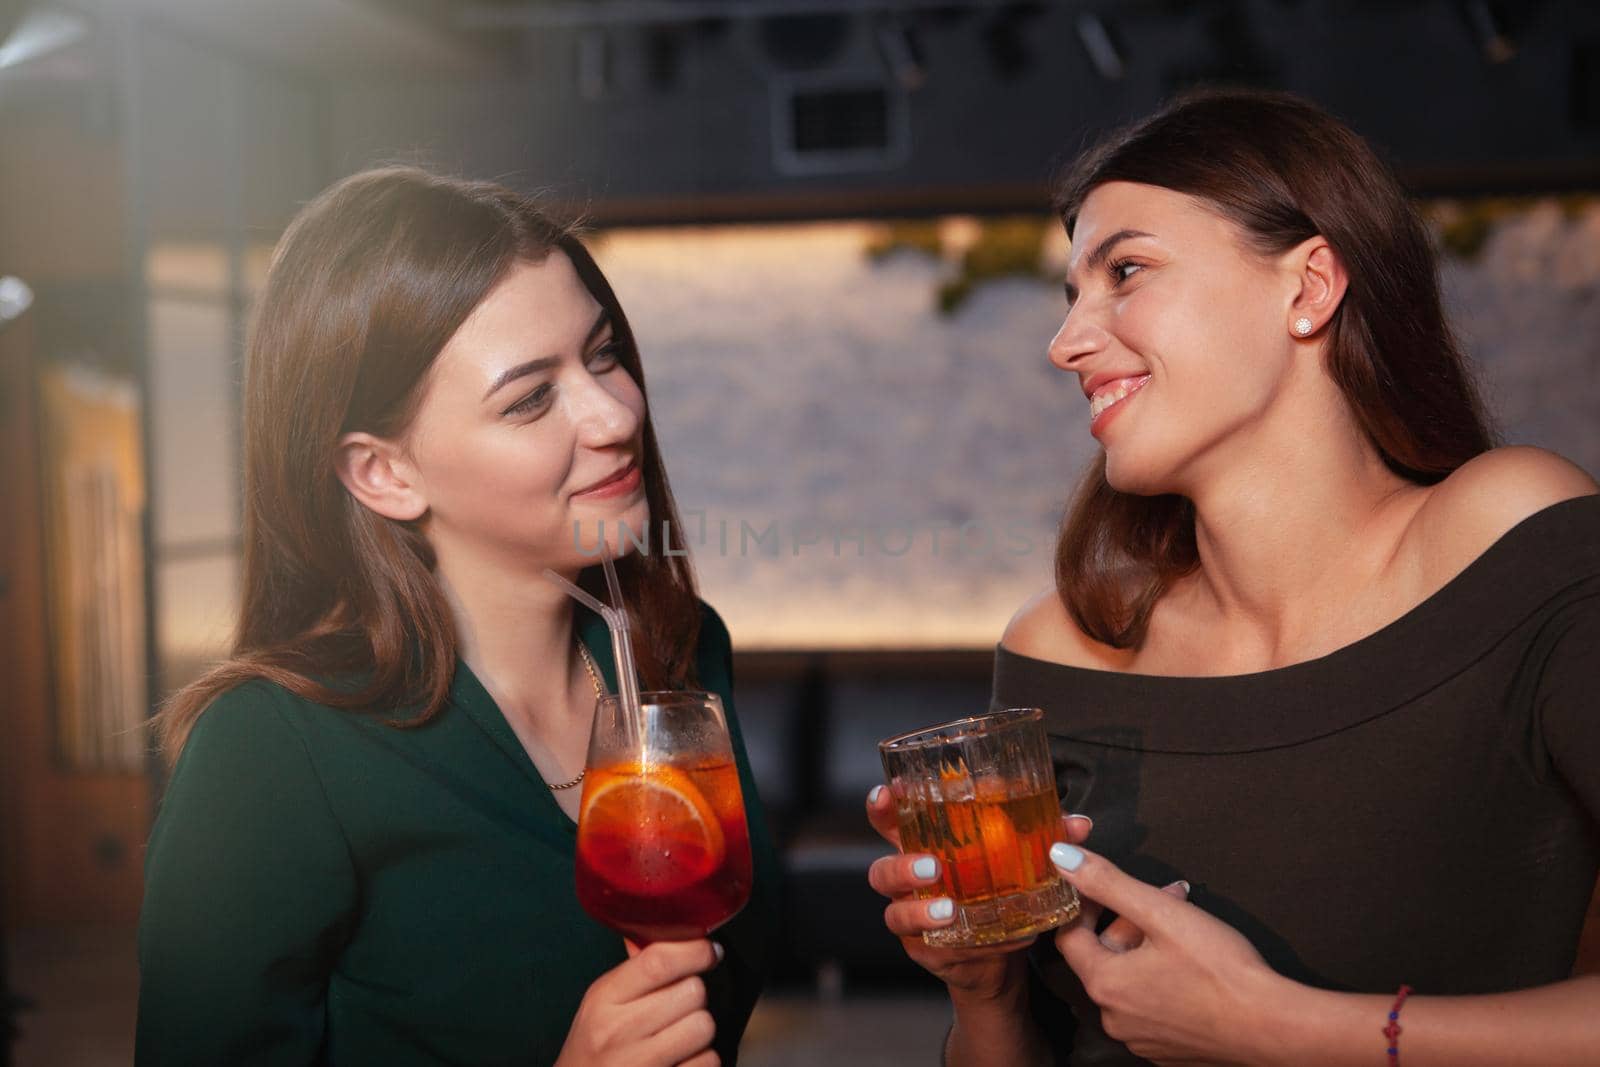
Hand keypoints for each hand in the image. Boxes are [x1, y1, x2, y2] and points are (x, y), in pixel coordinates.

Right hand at [555, 938, 722, 1066]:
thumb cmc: (594, 1046)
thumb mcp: (601, 1001)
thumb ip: (633, 968)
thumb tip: (662, 928)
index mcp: (605, 998)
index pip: (658, 962)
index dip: (694, 951)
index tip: (708, 951)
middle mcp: (619, 1030)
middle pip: (692, 992)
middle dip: (695, 995)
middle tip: (681, 1004)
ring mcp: (640, 1064)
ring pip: (703, 1026)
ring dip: (701, 1029)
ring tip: (681, 1033)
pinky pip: (708, 1062)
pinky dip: (703, 1060)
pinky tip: (683, 1059)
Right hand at [866, 785, 1127, 999]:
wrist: (999, 956)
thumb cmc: (998, 893)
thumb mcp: (1017, 861)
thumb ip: (1042, 837)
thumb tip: (1078, 824)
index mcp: (924, 846)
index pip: (892, 821)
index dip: (882, 806)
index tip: (889, 793)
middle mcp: (909, 882)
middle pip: (882, 870)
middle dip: (900, 865)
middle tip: (931, 865)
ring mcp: (913, 918)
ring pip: (895, 913)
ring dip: (918, 910)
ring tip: (948, 908)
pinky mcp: (924, 950)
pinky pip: (925, 946)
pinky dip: (950, 942)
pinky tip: (973, 940)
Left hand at [1049, 844, 1284, 1065]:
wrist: (1274, 1029)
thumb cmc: (1220, 969)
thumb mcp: (1161, 912)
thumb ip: (1107, 882)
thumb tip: (1060, 857)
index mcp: (1104, 985)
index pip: (1069, 937)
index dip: (1083, 905)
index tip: (1104, 886)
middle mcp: (1114, 1019)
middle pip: (1104, 957)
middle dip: (1129, 920)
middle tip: (1165, 896)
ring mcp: (1142, 1040)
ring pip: (1130, 981)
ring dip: (1148, 948)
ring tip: (1185, 924)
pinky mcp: (1168, 1050)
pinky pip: (1152, 1007)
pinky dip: (1163, 980)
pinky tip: (1194, 965)